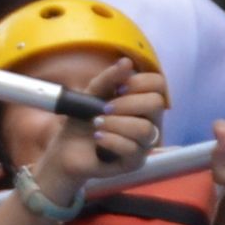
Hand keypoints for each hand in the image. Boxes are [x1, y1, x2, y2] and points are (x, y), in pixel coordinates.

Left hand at [32, 63, 157, 198]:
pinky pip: (133, 149)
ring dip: (116, 124)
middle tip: (104, 109)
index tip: (117, 88)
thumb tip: (127, 62)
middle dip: (127, 104)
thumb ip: (109, 78)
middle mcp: (149, 121)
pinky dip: (111, 140)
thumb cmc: (83, 119)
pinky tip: (97, 138)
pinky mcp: (135, 162)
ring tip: (96, 124)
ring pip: (146, 129)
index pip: (158, 84)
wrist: (67, 148)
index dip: (139, 82)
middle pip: (156, 104)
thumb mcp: (91, 93)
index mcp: (142, 101)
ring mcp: (144, 143)